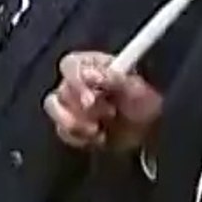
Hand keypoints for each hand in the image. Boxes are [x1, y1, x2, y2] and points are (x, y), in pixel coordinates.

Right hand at [43, 51, 163, 152]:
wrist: (146, 134)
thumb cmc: (142, 104)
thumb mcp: (136, 89)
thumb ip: (116, 79)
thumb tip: (95, 74)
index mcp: (91, 66)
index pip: (70, 65)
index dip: (78, 77)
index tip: (96, 89)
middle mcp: (76, 83)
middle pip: (62, 89)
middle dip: (82, 103)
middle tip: (107, 111)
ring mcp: (70, 106)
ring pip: (55, 108)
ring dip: (76, 121)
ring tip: (98, 128)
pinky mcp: (69, 128)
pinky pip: (62, 131)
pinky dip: (79, 137)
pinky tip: (98, 137)